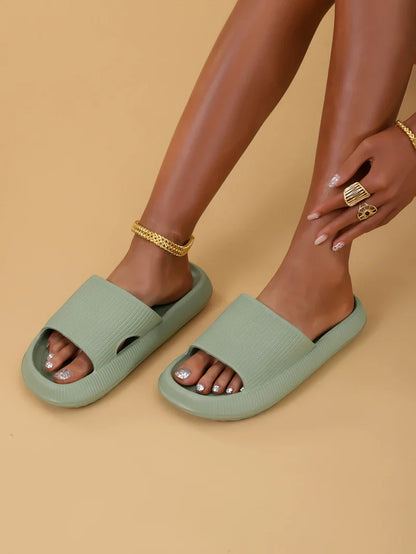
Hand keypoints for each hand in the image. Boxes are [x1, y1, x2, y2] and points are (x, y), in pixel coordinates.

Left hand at [307, 123, 415, 250]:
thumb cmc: (392, 140)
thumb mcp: (368, 146)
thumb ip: (349, 165)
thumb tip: (332, 184)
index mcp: (376, 181)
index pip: (345, 199)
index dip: (326, 208)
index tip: (311, 216)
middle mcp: (386, 196)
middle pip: (354, 216)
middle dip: (334, 229)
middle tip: (317, 240)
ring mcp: (395, 202)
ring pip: (369, 224)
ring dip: (351, 236)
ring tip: (335, 246)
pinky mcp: (402, 204)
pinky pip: (382, 220)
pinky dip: (368, 228)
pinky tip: (357, 234)